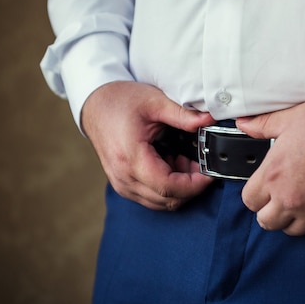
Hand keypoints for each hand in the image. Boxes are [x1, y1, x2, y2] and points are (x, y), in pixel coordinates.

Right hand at [81, 81, 215, 210]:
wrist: (95, 105)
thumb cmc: (120, 101)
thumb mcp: (155, 102)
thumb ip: (184, 115)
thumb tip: (209, 120)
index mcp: (131, 158)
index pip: (169, 187)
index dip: (194, 185)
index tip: (209, 173)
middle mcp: (124, 177)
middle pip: (167, 199)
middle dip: (190, 186)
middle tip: (199, 163)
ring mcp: (122, 183)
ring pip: (160, 202)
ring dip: (178, 188)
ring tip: (183, 160)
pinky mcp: (123, 184)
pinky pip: (150, 196)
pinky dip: (166, 187)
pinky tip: (170, 164)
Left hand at [236, 94, 304, 234]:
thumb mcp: (293, 117)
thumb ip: (263, 125)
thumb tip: (244, 124)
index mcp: (274, 175)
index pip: (249, 201)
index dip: (257, 193)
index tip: (266, 186)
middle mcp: (292, 200)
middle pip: (267, 222)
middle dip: (272, 210)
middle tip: (286, 194)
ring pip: (295, 230)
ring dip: (297, 217)